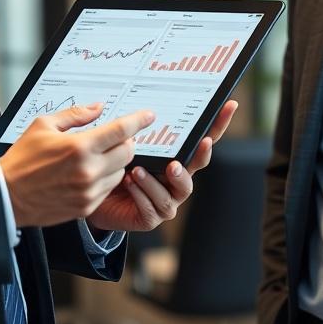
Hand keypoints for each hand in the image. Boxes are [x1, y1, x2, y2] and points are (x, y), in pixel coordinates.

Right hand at [0, 104, 153, 226]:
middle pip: (128, 152)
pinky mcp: (86, 207)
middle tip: (114, 138)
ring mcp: (89, 191)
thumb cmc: (22, 158)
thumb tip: (98, 107)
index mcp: (79, 147)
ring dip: (116, 162)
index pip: (121, 131)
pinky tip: (88, 174)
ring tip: (96, 157)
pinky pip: (108, 189)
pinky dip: (105, 179)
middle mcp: (88, 170)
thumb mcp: (44, 125)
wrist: (6, 195)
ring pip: (121, 172)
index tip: (148, 115)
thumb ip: (75, 114)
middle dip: (126, 142)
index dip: (138, 120)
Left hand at [87, 99, 237, 231]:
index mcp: (177, 159)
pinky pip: (151, 208)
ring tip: (138, 170)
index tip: (229, 106)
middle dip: (198, 156)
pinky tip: (129, 182)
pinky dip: (140, 194)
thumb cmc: (114, 167)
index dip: (218, 124)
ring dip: (155, 180)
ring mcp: (167, 201)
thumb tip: (145, 107)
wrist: (93, 197)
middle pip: (198, 166)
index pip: (204, 139)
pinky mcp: (151, 218)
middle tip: (191, 150)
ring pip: (172, 192)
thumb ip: (139, 131)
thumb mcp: (128, 145)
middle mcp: (177, 180)